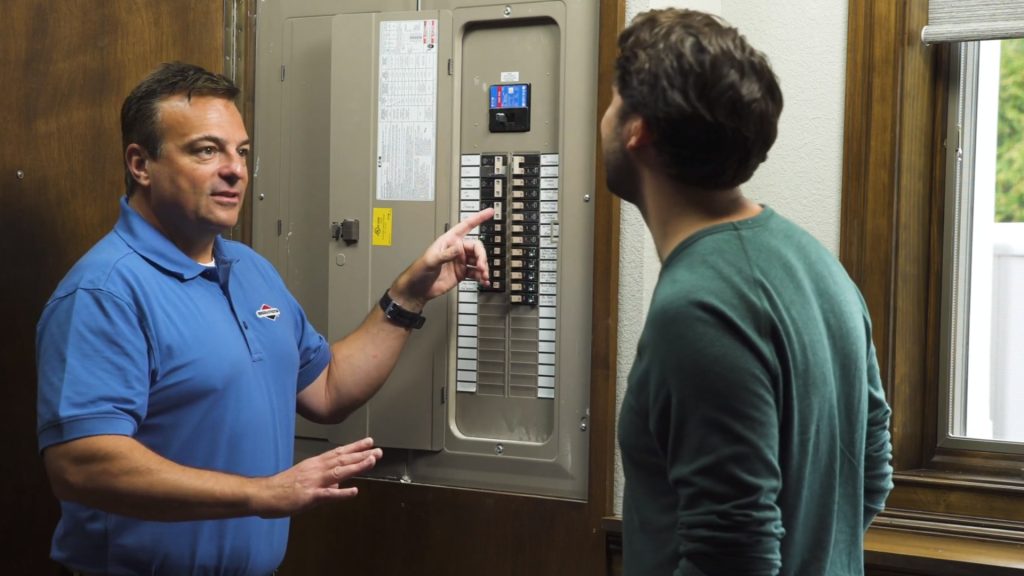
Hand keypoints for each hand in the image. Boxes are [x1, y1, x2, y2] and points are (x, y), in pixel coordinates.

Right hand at [253, 437, 380, 517]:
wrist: (263, 494)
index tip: (369, 442)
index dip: (355, 447)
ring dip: (356, 466)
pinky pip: (327, 495)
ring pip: (338, 472)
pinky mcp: (308, 496)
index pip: (338, 453)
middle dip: (362, 455)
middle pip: (342, 460)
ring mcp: (313, 482)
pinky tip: (354, 491)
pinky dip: (341, 493)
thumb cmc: (282, 487)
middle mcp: (316, 469)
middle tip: (378, 451)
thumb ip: (324, 481)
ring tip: (371, 461)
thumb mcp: (305, 478)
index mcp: (315, 464)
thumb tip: (338, 485)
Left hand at [390, 208, 494, 308]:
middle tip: (482, 266)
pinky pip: (476, 272)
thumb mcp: (431, 260)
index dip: (478, 218)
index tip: (489, 212)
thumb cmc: (419, 271)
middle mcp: (456, 249)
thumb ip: (445, 254)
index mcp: (449, 241)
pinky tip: (484, 281)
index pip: (466, 226)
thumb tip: (458, 248)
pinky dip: (481, 276)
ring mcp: (460, 261)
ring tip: (484, 276)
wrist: (418, 289)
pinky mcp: (462, 273)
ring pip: (478, 260)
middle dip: (482, 256)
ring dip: (484, 268)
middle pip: (476, 247)